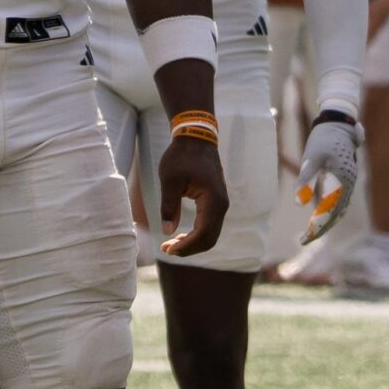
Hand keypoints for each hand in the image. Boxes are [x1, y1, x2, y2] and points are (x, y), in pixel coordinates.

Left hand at [160, 133, 229, 257]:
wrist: (196, 139)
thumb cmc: (181, 156)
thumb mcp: (170, 180)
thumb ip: (169, 206)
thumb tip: (168, 231)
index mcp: (212, 200)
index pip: (203, 233)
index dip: (186, 246)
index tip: (166, 249)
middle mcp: (221, 205)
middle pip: (210, 239)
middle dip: (189, 248)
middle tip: (166, 250)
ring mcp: (221, 204)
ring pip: (211, 234)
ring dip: (193, 243)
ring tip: (171, 244)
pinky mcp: (216, 203)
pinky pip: (210, 226)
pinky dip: (197, 235)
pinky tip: (181, 235)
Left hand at [296, 110, 360, 243]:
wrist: (338, 123)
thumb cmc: (323, 139)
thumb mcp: (311, 157)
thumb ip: (306, 180)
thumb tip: (299, 204)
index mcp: (342, 180)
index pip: (329, 212)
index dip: (316, 227)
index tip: (304, 238)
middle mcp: (349, 184)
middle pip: (336, 214)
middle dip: (320, 229)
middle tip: (303, 240)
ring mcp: (350, 183)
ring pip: (339, 210)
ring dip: (326, 223)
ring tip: (309, 234)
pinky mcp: (347, 181)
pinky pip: (341, 203)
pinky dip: (331, 214)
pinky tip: (320, 219)